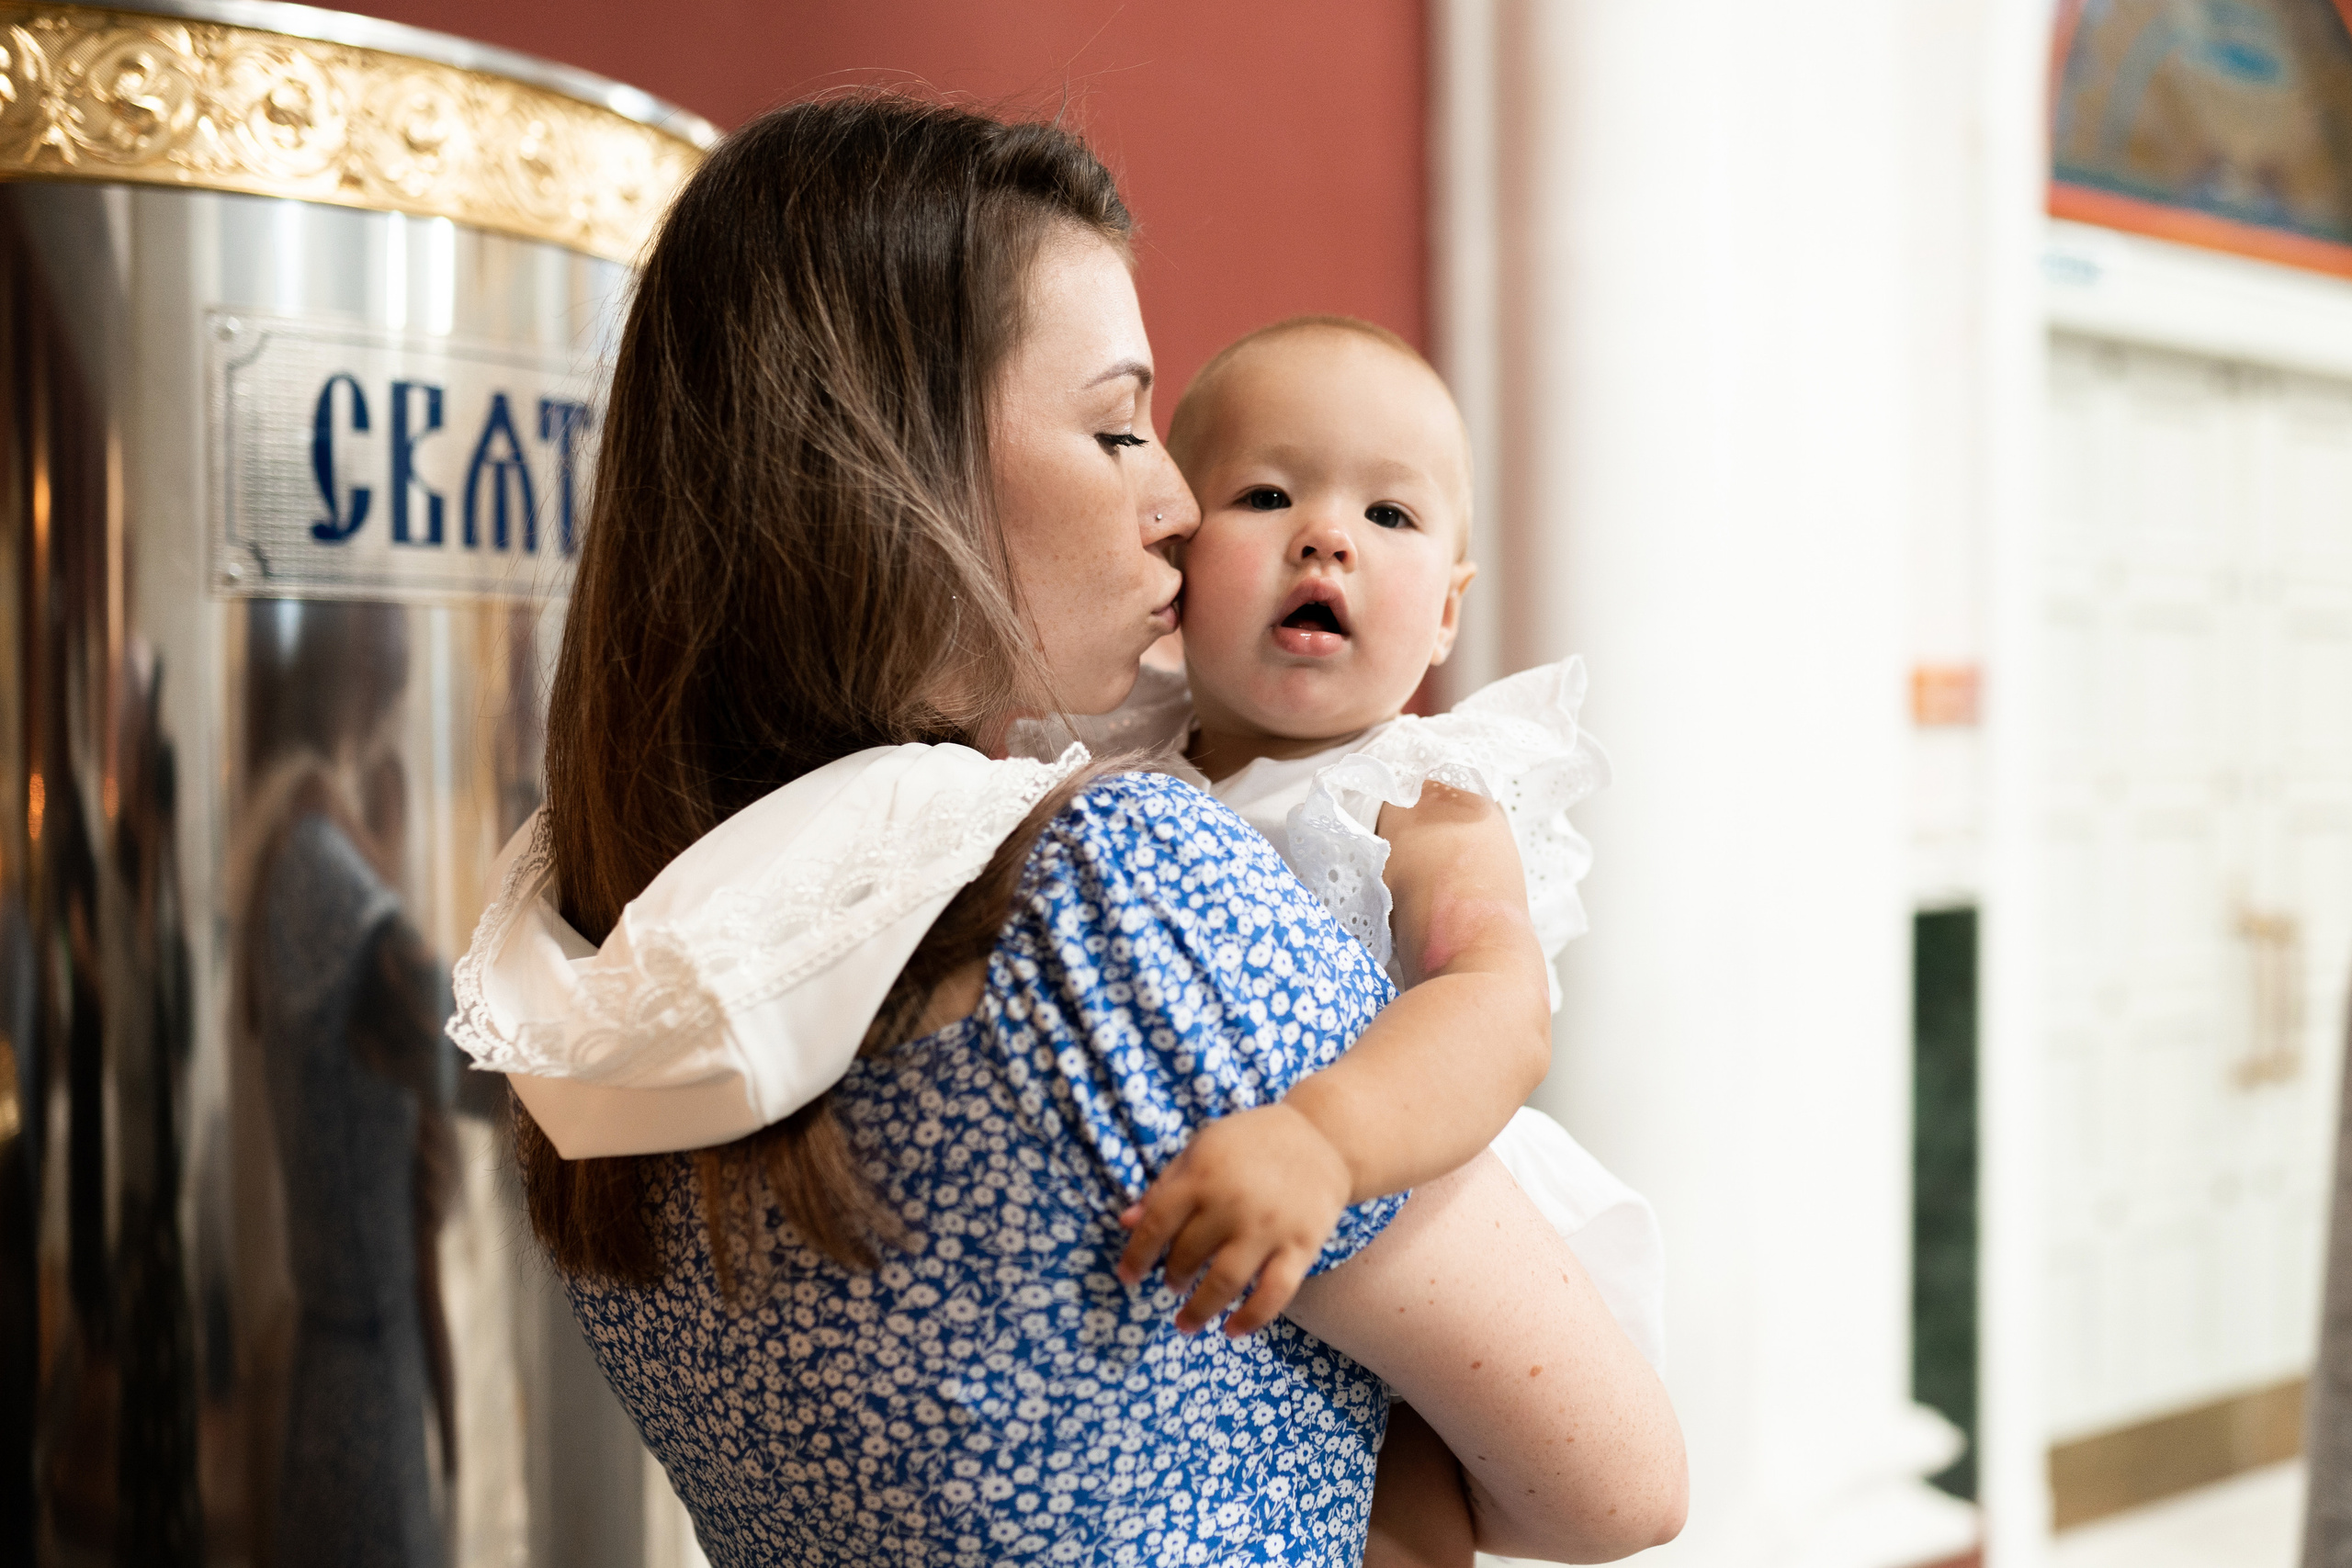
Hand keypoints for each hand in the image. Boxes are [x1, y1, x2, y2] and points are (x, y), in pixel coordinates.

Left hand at [1115, 1102, 1352, 1336]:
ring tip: (1185, 1322)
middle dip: (1173, 1277)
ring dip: (1199, 1309)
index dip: (1136, 1256)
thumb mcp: (1202, 1148)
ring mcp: (1268, 1227)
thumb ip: (1164, 1186)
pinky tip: (1232, 1331)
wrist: (1322, 1137)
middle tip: (1173, 1283)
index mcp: (1203, 1174)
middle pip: (1188, 1256)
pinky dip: (1251, 1319)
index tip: (1127, 1278)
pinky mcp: (1301, 1246)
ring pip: (1224, 1283)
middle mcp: (1232, 1203)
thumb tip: (1126, 1224)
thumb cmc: (1251, 1143)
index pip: (1157, 1224)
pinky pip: (1274, 1293)